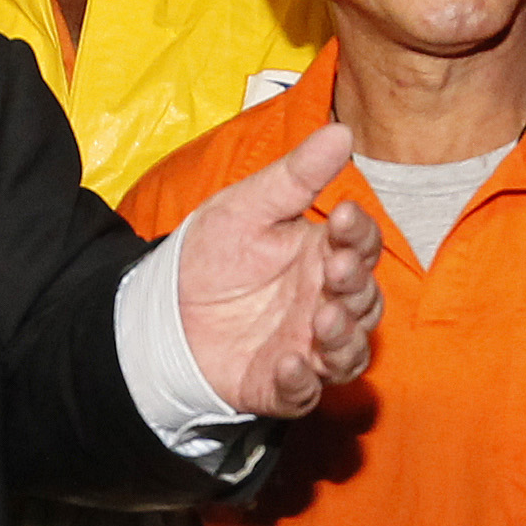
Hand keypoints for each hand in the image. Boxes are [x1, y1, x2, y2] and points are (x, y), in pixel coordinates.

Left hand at [171, 122, 382, 418]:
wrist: (161, 309)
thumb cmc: (211, 255)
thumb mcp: (247, 207)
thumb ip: (295, 177)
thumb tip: (342, 132)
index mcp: (322, 256)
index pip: (360, 245)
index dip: (358, 234)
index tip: (342, 216)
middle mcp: (324, 303)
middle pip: (364, 300)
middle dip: (356, 287)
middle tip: (334, 272)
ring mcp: (306, 346)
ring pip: (349, 352)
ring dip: (343, 340)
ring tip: (323, 322)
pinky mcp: (279, 385)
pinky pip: (303, 392)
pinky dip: (301, 383)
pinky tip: (288, 364)